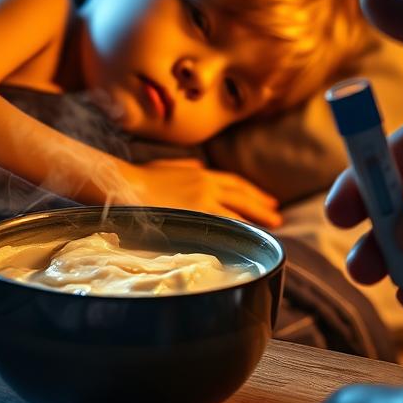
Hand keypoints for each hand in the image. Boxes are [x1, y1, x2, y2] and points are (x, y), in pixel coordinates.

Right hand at [130, 158, 281, 227]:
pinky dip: (241, 229)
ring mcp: (203, 200)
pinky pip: (226, 223)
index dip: (251, 191)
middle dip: (261, 205)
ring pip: (239, 210)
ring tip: (274, 225)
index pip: (233, 183)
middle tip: (276, 214)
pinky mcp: (197, 214)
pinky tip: (251, 236)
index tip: (266, 199)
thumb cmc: (139, 178)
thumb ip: (183, 167)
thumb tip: (197, 166)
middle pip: (242, 195)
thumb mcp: (165, 166)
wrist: (125, 184)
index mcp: (199, 173)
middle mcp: (207, 184)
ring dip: (258, 218)